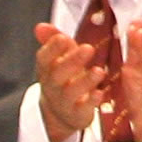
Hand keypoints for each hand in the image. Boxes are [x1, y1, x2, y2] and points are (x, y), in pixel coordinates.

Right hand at [33, 22, 104, 141]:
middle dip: (72, 61)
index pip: (44, 58)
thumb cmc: (63, 77)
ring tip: (99, 71)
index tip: (62, 38)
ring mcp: (64, 101)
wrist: (61, 112)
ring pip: (71, 92)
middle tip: (88, 48)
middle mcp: (53, 86)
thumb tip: (40, 26)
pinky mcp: (77, 114)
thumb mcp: (59, 58)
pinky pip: (83, 109)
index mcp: (47, 69)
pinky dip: (91, 101)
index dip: (52, 49)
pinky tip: (100, 92)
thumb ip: (53, 41)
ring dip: (85, 81)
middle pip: (58, 74)